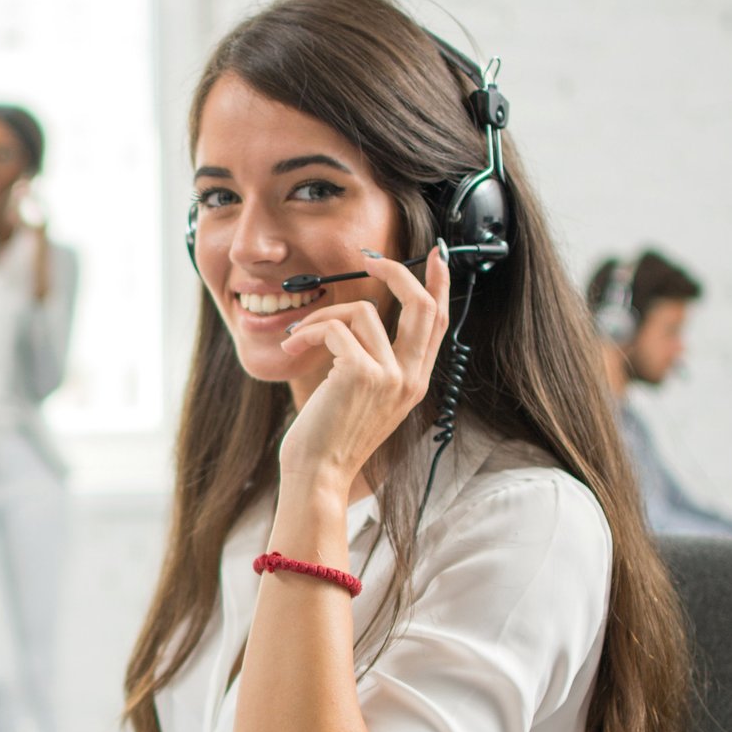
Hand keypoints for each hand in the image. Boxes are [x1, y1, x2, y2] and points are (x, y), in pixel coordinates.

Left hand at [278, 243, 452, 486]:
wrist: (317, 475)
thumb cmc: (329, 440)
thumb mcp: (362, 399)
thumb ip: (374, 363)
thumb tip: (361, 320)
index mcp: (414, 382)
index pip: (438, 322)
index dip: (439, 284)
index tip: (436, 256)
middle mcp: (410, 378)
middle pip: (422, 304)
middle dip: (396, 272)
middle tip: (368, 258)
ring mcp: (389, 376)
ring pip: (362, 311)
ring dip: (321, 316)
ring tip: (297, 338)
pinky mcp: (361, 373)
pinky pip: (334, 328)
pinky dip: (308, 331)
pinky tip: (292, 348)